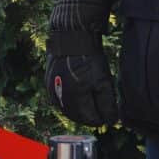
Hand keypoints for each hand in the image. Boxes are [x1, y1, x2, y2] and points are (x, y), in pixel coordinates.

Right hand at [44, 0, 117, 126]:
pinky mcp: (47, 82)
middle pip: (78, 116)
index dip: (102, 118)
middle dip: (90, 114)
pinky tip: (78, 92)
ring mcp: (52, 89)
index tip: (109, 113)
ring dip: (80, 108)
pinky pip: (59, 98)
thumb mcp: (103, 80)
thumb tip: (111, 122)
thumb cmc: (89, 56)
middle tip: (101, 109)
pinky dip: (70, 99)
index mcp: (75, 97)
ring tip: (91, 100)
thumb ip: (107, 104)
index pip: (90, 119)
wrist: (71, 35)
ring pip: (68, 108)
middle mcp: (60, 96)